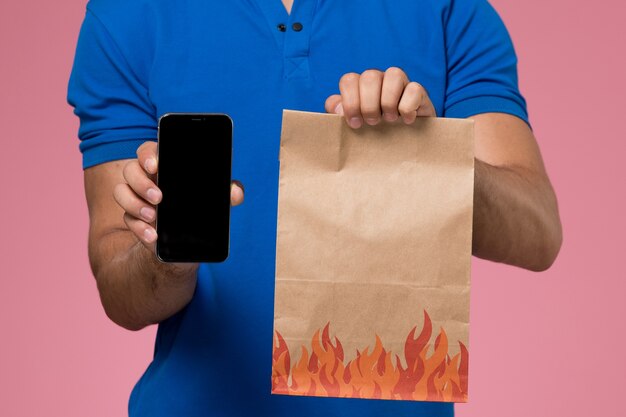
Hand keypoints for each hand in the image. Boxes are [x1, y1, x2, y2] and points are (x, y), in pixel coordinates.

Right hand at [112, 141, 244, 252]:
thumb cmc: (200, 208)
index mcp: (164, 166)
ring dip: (134, 204)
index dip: (148, 155)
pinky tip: (153, 236)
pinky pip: (127, 220)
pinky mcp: (134, 219)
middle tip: (159, 198)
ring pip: (121, 192)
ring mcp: (137, 198)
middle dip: (141, 183)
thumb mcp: (216, 200)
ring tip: (153, 216)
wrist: (189, 241)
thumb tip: (235, 191)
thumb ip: (226, 192)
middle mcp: (146, 179)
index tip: (156, 166)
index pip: (148, 151)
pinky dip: (139, 229)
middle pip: (130, 170)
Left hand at [325, 67, 435, 127]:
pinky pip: (415, 88)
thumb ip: (339, 115)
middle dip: (368, 104)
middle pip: (369, 76)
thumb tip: (338, 109)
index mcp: (360, 86)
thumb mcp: (354, 126)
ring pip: (394, 73)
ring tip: (389, 120)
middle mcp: (380, 80)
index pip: (349, 80)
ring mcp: (401, 83)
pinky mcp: (420, 92)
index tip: (356, 124)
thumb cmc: (374, 134)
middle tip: (373, 123)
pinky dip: (408, 107)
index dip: (350, 102)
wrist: (404, 145)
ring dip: (388, 101)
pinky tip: (407, 121)